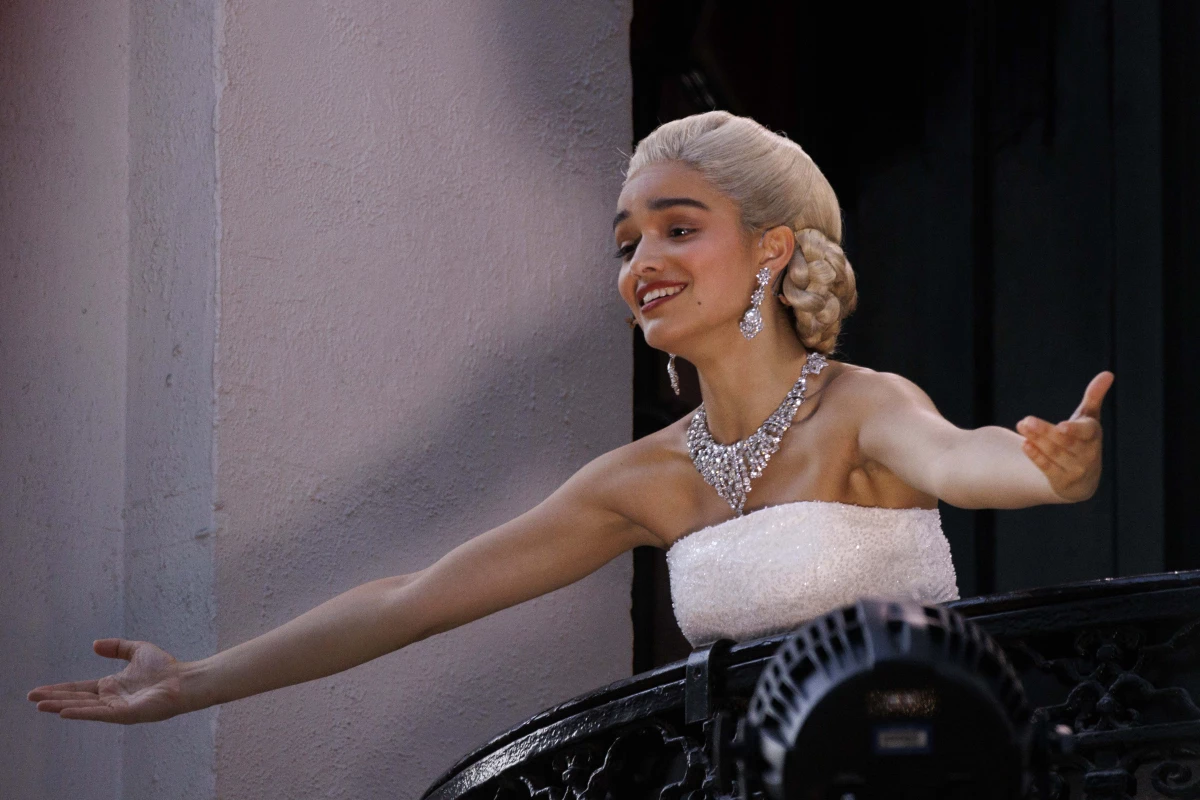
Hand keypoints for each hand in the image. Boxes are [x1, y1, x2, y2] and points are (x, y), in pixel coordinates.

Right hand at [28, 639, 188, 723]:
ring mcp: (117, 708)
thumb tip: (93, 644)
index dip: (60, 689)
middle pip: (77, 698)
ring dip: (62, 706)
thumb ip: (117, 647)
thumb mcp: (137, 650)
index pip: (79, 688)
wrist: (185, 680)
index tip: (39, 690)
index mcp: (111, 686)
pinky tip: (65, 712)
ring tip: (41, 706)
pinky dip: (81, 712)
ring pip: (84, 707)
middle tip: (31, 698)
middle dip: (54, 698)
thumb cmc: (165, 667)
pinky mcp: (125, 714)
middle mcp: (111, 699)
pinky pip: (99, 714)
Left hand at [1016, 371, 1113, 502]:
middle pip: (1065, 442)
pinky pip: (1048, 468)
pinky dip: (1036, 456)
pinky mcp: (1061, 480)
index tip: (1061, 426)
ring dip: (1037, 440)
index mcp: (1093, 435)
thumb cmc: (1083, 439)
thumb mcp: (1088, 418)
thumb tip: (1108, 373)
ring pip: (1054, 453)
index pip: (1087, 432)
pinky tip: (1025, 444)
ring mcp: (1075, 469)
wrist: (1083, 479)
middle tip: (1026, 420)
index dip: (1075, 430)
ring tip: (1021, 425)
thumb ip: (1094, 397)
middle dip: (1045, 431)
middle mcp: (1087, 454)